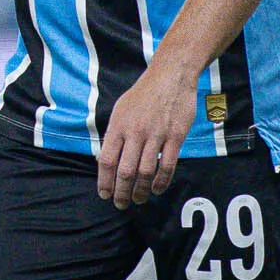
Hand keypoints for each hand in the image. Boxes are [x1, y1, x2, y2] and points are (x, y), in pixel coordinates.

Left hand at [98, 60, 200, 207]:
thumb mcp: (121, 109)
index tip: (105, 194)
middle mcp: (135, 132)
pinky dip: (161, 181)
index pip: (107, 160)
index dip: (104, 181)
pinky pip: (167, 165)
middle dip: (121, 192)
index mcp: (119, 126)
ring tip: (138, 199)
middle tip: (121, 204)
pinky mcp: (175, 136)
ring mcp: (156, 135)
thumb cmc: (143, 94)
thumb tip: (104, 160)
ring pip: (146, 171)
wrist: (170, 76)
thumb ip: (114, 134)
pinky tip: (157, 189)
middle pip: (125, 170)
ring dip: (141, 190)